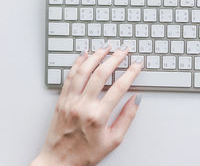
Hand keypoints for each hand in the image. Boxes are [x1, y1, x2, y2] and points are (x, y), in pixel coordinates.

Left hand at [31, 44, 142, 165]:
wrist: (58, 162)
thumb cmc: (85, 154)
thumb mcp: (113, 140)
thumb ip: (127, 118)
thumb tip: (136, 99)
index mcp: (98, 116)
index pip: (119, 87)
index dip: (131, 72)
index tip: (137, 64)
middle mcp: (82, 105)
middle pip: (101, 74)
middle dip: (115, 59)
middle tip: (124, 50)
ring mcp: (70, 101)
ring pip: (83, 71)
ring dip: (96, 56)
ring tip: (106, 48)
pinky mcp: (61, 100)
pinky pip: (70, 76)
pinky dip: (77, 63)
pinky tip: (84, 55)